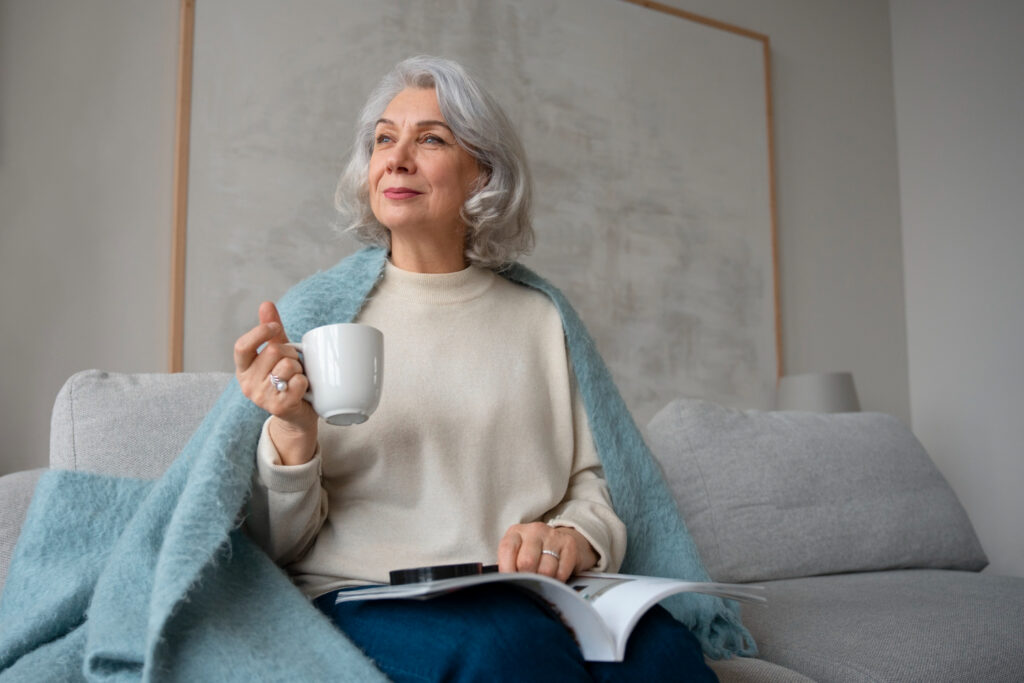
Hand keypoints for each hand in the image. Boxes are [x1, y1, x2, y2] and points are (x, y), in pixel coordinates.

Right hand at [233, 301, 317, 463]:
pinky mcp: (278, 407)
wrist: (297, 416)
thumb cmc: (287, 380)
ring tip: (297, 377)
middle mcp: (247, 384)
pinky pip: (298, 382)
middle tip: (295, 364)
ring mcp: (261, 398)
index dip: (259, 332)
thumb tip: (266, 304)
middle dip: (291, 353)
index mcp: (243, 368)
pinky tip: (302, 390)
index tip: (275, 327)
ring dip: (299, 368)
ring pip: (287, 366)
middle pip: (273, 352)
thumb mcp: (278, 354)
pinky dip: (305, 382)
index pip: (242, 346)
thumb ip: (271, 331)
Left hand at [497, 522, 597, 582]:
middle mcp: (534, 530)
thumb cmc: (534, 554)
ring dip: (544, 582)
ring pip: (545, 570)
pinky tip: (555, 578)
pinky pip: (561, 572)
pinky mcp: (569, 545)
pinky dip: (557, 581)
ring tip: (543, 581)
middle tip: (529, 584)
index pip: (507, 550)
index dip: (507, 570)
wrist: (562, 543)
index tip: (510, 582)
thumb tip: (502, 583)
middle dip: (527, 578)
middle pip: (526, 561)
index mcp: (516, 532)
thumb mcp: (517, 554)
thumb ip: (508, 566)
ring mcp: (553, 536)